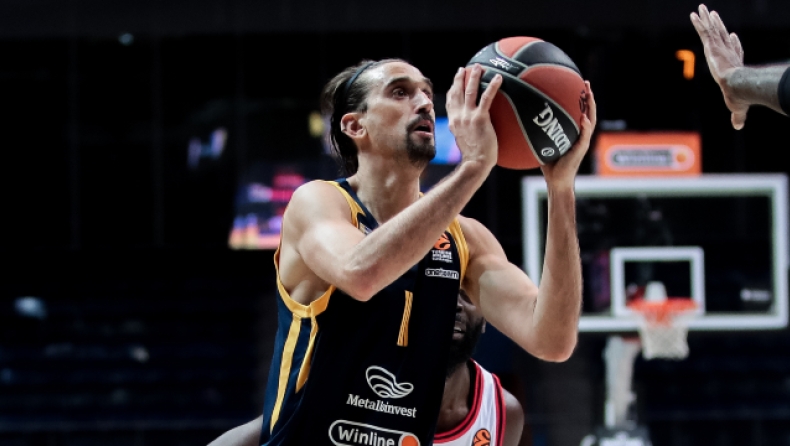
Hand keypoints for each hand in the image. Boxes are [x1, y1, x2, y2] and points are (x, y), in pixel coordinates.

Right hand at [445, 64, 502, 170]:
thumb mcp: (464, 140)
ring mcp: (468, 117)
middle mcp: (458, 117)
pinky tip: (498, 78)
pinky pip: (486, 98)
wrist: (475, 163)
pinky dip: (492, 86)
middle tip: (464, 68)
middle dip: (460, 78)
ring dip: (474, 77)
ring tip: (479, 67)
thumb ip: (465, 130)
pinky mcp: (480, 118)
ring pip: (470, 91)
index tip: (456, 79)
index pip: (451, 101)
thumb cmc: (474, 156)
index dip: (453, 88)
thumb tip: (472, 127)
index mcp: (454, 122)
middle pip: (457, 92)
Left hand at [540, 81, 595, 189]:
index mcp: (573, 132)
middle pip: (588, 112)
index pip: (579, 111)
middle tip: (587, 83)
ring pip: (591, 120)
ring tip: (589, 95)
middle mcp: (581, 135)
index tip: (577, 84)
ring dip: (591, 107)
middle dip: (589, 97)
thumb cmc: (548, 163)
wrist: (556, 181)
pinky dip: (586, 126)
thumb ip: (538, 132)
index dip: (580, 99)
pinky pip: (585, 136)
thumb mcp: (543, 143)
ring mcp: (583, 141)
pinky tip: (584, 118)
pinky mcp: (581, 150)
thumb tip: (521, 118)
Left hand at [691, 4, 748, 128]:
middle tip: (714, 16)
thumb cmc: (738, 97)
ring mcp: (720, 49)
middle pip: (722, 35)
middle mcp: (727, 54)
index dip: (733, 43)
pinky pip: (704, 31)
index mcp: (734, 65)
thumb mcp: (737, 108)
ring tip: (702, 8)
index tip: (732, 36)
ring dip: (707, 19)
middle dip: (717, 25)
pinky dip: (700, 22)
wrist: (737, 87)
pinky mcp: (713, 47)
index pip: (734, 50)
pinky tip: (695, 13)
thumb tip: (738, 127)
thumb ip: (737, 115)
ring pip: (712, 30)